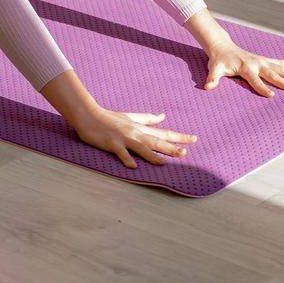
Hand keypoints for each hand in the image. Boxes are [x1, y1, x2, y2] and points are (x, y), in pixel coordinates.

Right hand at [69, 108, 195, 168]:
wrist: (89, 116)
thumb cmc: (110, 117)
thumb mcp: (131, 116)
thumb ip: (148, 118)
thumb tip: (163, 116)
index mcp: (141, 128)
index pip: (163, 133)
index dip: (179, 136)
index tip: (194, 139)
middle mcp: (135, 133)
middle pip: (156, 141)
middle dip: (171, 147)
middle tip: (185, 153)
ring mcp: (124, 138)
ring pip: (141, 147)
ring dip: (153, 155)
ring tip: (163, 162)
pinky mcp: (112, 143)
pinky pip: (121, 152)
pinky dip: (127, 159)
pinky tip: (134, 166)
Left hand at [204, 42, 283, 96]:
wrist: (223, 46)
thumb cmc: (219, 60)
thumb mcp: (214, 69)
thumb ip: (212, 78)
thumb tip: (207, 87)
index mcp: (246, 67)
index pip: (255, 80)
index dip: (262, 88)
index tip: (272, 96)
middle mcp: (257, 63)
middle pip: (273, 73)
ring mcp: (263, 60)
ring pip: (281, 67)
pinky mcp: (265, 60)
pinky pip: (281, 63)